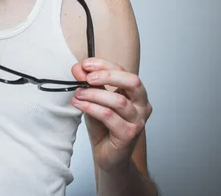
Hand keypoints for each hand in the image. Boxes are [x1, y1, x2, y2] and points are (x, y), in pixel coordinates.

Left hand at [71, 58, 152, 173]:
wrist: (107, 155)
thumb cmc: (103, 127)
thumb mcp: (93, 100)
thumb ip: (88, 84)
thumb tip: (78, 68)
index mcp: (135, 93)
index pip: (123, 71)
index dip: (104, 65)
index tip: (85, 64)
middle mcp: (142, 105)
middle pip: (132, 82)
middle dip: (107, 75)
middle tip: (87, 78)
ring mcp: (138, 121)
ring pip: (118, 101)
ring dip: (94, 94)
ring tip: (78, 94)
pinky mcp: (129, 134)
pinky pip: (109, 116)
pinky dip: (91, 107)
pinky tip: (80, 104)